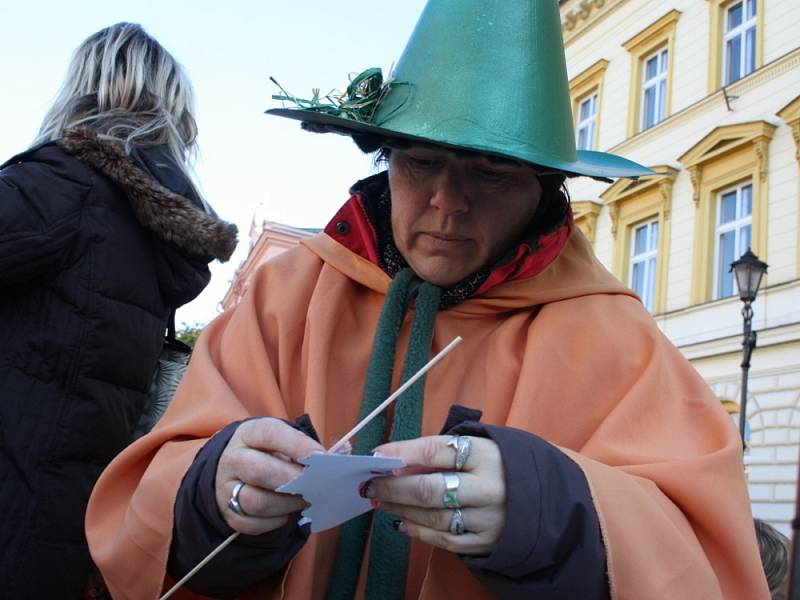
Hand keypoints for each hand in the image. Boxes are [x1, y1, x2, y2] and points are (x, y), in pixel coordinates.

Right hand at [215, 418, 323, 534]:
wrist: (236, 471)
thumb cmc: (270, 454)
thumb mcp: (284, 442)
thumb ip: (309, 448)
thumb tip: (341, 453)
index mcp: (249, 434)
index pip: (270, 434)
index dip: (297, 445)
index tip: (321, 457)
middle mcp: (233, 459)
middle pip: (259, 471)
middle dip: (293, 480)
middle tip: (316, 485)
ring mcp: (226, 488)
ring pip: (256, 501)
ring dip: (287, 504)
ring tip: (305, 500)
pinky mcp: (229, 514)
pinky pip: (252, 524)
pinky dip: (275, 521)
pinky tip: (286, 513)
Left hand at [367, 435, 505, 554]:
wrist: (551, 499)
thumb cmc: (506, 463)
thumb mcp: (484, 445)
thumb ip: (446, 452)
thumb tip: (398, 462)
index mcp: (487, 455)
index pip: (434, 452)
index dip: (401, 453)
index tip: (376, 456)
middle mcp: (488, 488)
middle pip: (429, 489)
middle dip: (392, 486)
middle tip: (369, 484)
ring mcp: (488, 519)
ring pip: (432, 516)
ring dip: (400, 508)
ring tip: (380, 500)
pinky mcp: (487, 543)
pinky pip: (444, 539)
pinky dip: (417, 531)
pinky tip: (401, 521)